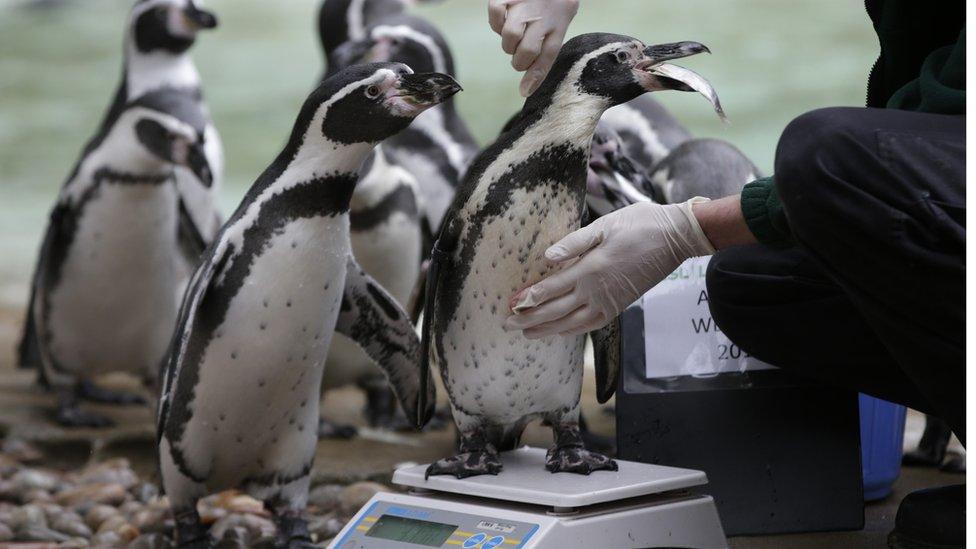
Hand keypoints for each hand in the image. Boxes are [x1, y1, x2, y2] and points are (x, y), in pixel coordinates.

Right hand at [488, 0, 578, 96]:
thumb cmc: (553, 5)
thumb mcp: (558, 27)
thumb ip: (543, 57)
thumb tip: (524, 91)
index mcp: (558, 25)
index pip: (548, 56)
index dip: (535, 76)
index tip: (524, 91)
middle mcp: (542, 16)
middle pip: (526, 52)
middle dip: (520, 60)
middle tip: (522, 53)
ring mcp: (523, 5)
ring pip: (509, 37)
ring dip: (508, 43)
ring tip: (515, 34)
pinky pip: (495, 15)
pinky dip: (496, 22)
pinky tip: (505, 18)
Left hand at [504, 198, 715, 338]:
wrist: (675, 237)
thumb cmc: (639, 224)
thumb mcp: (604, 225)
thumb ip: (574, 243)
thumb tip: (547, 257)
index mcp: (590, 268)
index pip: (550, 289)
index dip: (527, 298)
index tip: (509, 303)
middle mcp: (596, 290)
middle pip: (555, 310)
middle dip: (529, 319)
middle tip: (507, 324)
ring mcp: (609, 301)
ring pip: (570, 323)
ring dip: (546, 330)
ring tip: (526, 334)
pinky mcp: (619, 306)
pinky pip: (590, 325)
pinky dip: (571, 331)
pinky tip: (559, 332)